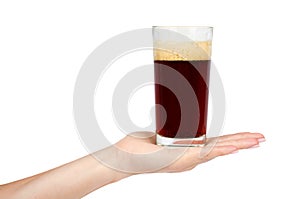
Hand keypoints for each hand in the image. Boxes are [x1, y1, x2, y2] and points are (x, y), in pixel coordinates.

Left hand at [94, 132, 264, 173]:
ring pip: (216, 151)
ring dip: (237, 145)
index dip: (231, 139)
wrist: (123, 158)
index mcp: (187, 151)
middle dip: (241, 141)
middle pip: (220, 147)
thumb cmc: (138, 147)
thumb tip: (175, 109)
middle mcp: (189, 157)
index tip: (246, 136)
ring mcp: (185, 160)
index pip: (214, 144)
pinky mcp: (178, 160)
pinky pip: (203, 154)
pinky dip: (221, 150)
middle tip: (260, 137)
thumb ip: (172, 124)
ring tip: (256, 140)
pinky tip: (235, 148)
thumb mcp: (161, 132)